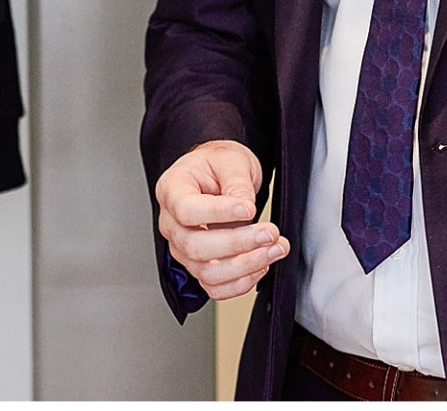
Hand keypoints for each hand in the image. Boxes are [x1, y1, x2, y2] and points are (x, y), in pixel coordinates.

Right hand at [155, 139, 289, 300]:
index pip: (186, 210)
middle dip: (239, 243)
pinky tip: (261, 265)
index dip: (218, 213)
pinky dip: (240, 283)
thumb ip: (236, 183)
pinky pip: (214, 287)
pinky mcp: (198, 265)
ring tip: (275, 249)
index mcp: (172, 191)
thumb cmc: (218, 165)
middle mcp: (171, 223)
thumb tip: (246, 209)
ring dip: (245, 266)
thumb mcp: (230, 160)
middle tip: (270, 232)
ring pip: (206, 272)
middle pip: (195, 246)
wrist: (218, 176)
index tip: (248, 209)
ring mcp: (182, 248)